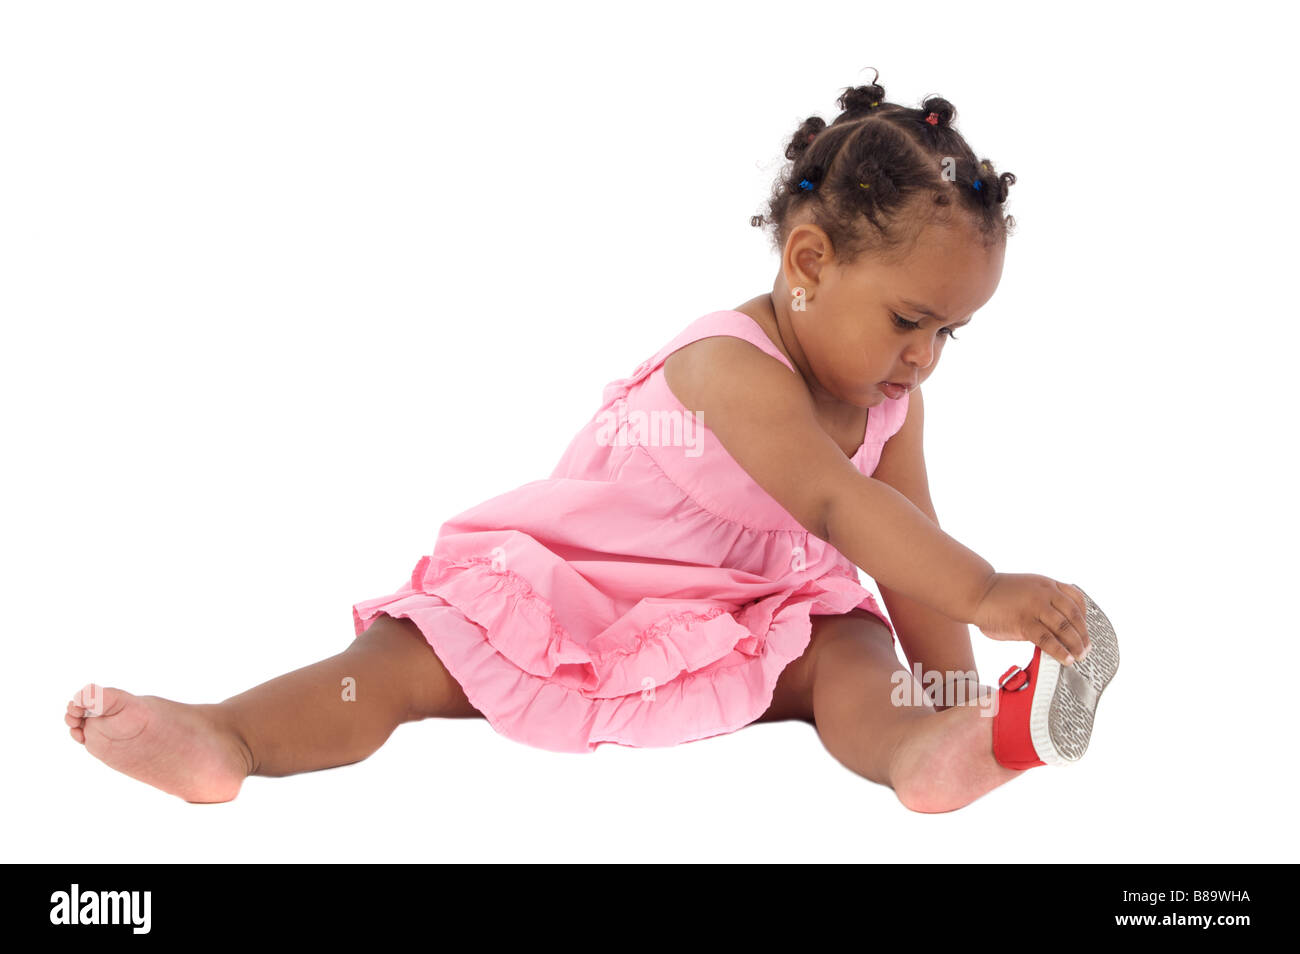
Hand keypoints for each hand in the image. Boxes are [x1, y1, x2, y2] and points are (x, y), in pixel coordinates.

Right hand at [973, 572, 1089, 666]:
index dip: (1084, 617)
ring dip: (1075, 645)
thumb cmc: (999, 594)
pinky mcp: (1024, 621)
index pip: (1076, 599)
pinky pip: (1047, 639)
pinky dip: (1059, 650)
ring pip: (1064, 628)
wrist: (976, 592)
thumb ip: (1044, 603)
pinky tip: (1065, 659)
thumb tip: (1057, 628)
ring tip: (1079, 657)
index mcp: (1047, 585)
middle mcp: (1045, 593)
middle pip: (1074, 616)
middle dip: (1083, 635)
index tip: (1085, 630)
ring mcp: (1035, 606)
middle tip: (1086, 650)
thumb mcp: (1028, 589)